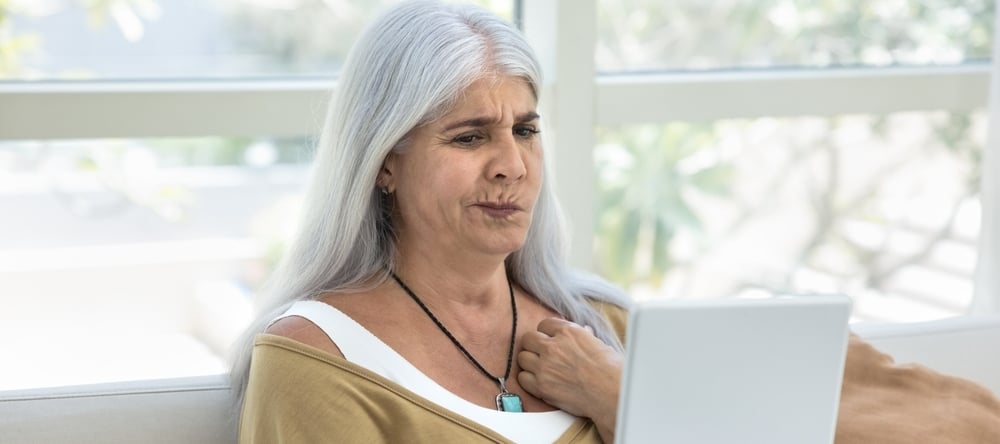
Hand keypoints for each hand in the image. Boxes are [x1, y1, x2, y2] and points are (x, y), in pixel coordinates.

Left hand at [517, 318, 622, 440]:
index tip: (550, 340)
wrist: (611, 392)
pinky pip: (523, 378)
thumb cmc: (611, 370)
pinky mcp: (541, 385)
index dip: (547, 334)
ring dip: (530, 362)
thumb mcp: (598, 343)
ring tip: (541, 368)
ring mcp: (545, 366)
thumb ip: (583, 336)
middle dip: (535, 346)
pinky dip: (529, 380)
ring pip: (522, 357)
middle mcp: (553, 346)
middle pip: (528, 339)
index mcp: (568, 331)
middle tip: (542, 354)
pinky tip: (540, 381)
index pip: (544, 324)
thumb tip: (584, 332)